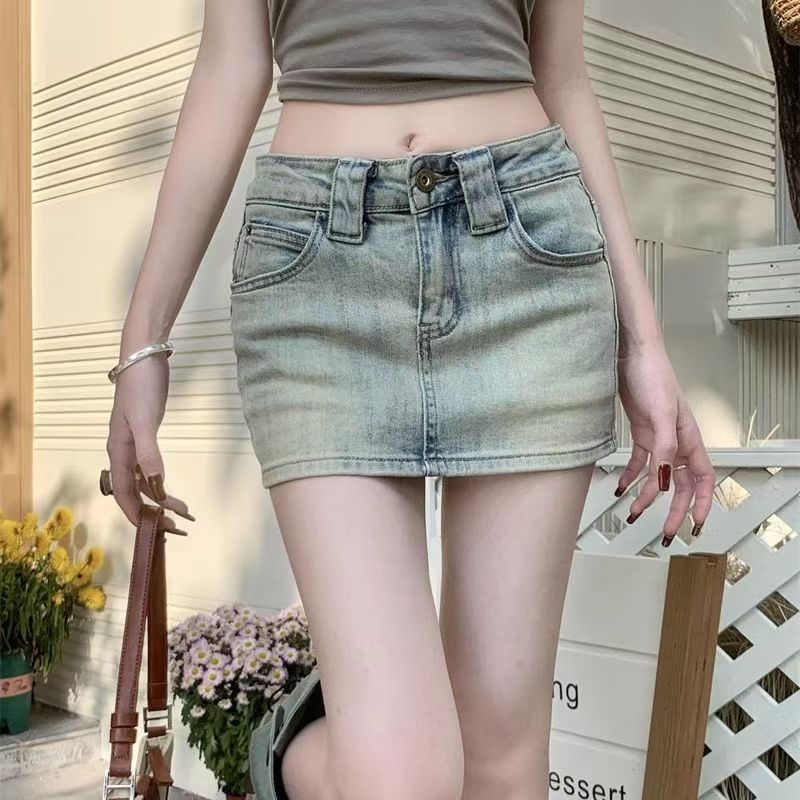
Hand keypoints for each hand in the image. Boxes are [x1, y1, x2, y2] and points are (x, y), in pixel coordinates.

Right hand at [105, 349, 194, 530]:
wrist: (144, 357)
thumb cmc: (140, 386)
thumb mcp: (144, 420)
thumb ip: (148, 453)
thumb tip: (156, 485)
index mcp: (119, 452)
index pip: (124, 493)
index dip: (136, 514)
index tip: (154, 532)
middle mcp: (123, 452)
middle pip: (135, 491)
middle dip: (153, 511)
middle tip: (178, 525)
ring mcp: (135, 443)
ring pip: (145, 480)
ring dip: (160, 497)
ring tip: (183, 511)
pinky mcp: (146, 434)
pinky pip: (150, 467)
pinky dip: (160, 480)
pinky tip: (170, 488)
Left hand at [614, 340, 714, 545]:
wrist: (631, 356)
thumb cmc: (653, 377)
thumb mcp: (661, 415)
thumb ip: (665, 449)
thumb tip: (665, 480)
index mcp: (689, 440)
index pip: (702, 480)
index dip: (702, 504)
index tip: (695, 526)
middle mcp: (677, 443)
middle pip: (679, 485)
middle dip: (672, 511)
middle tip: (665, 534)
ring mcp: (658, 439)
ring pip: (656, 477)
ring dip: (645, 497)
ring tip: (631, 514)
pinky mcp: (641, 433)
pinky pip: (638, 463)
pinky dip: (629, 477)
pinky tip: (618, 487)